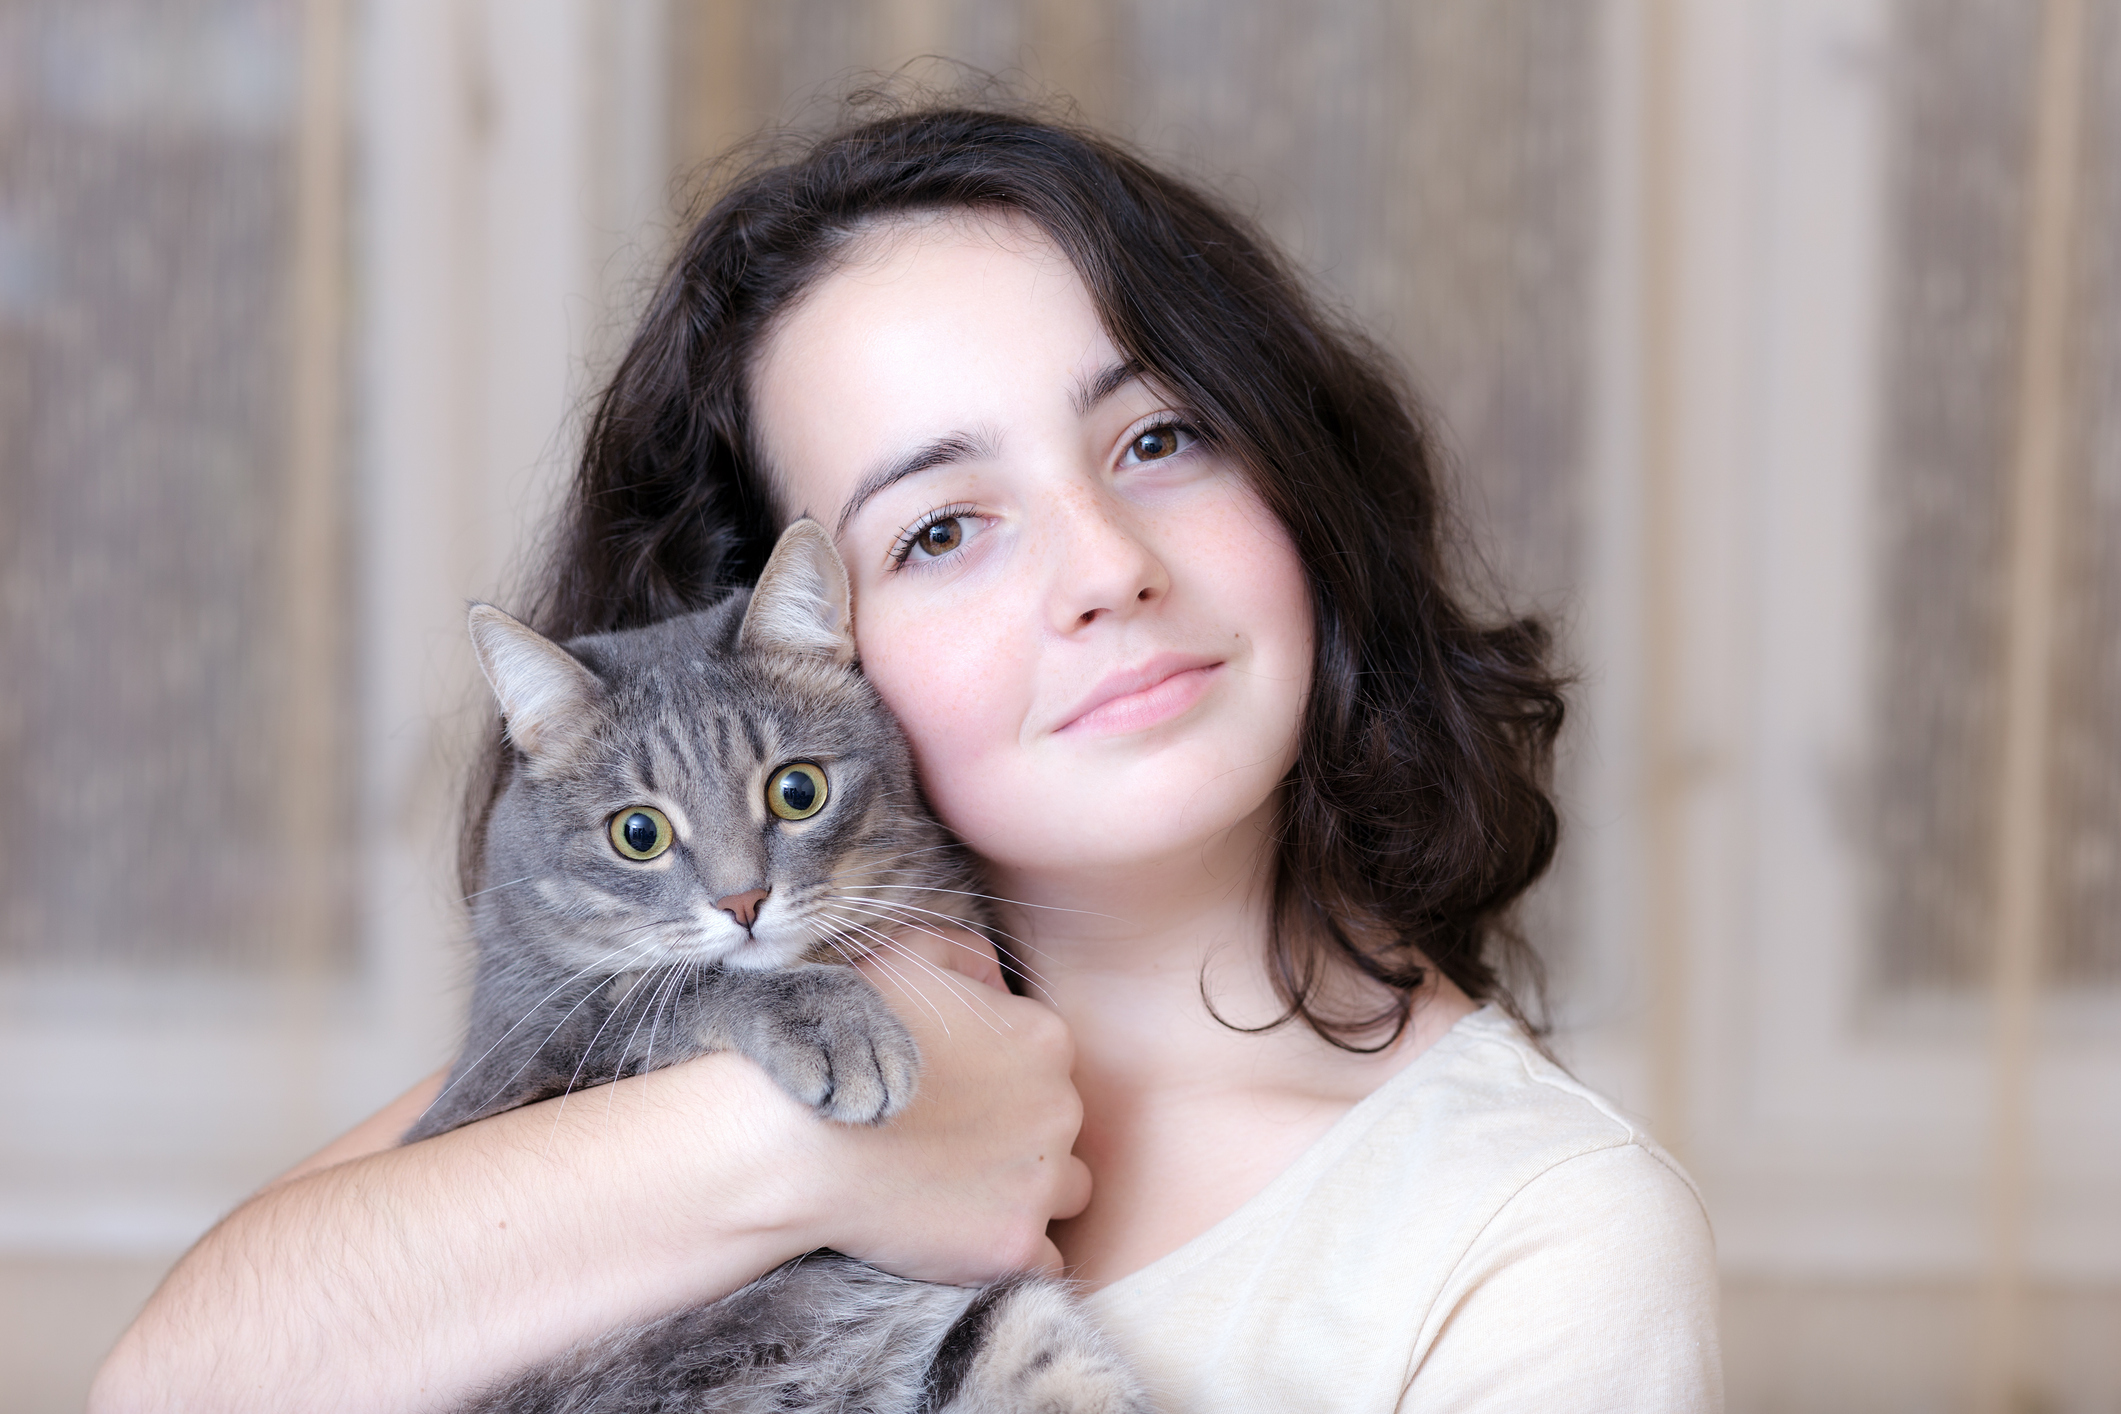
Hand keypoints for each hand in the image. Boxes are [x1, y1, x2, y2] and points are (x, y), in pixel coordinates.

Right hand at [787, 925, 1089, 1283]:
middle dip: (1017, 1135)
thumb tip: (998, 980)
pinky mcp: (1014, 1245)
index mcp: (1045, 1038)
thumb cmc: (843, 1040)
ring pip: (1066, 1190)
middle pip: (1060, 1127)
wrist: (792, 1139)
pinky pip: (1045, 1259)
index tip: (955, 1095)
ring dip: (1025, 1191)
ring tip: (959, 1187)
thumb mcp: (903, 957)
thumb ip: (964, 953)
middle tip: (948, 1141)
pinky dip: (1008, 1248)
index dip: (1002, 1080)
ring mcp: (1042, 1181)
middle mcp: (1061, 1107)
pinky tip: (959, 1231)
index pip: (1050, 1066)